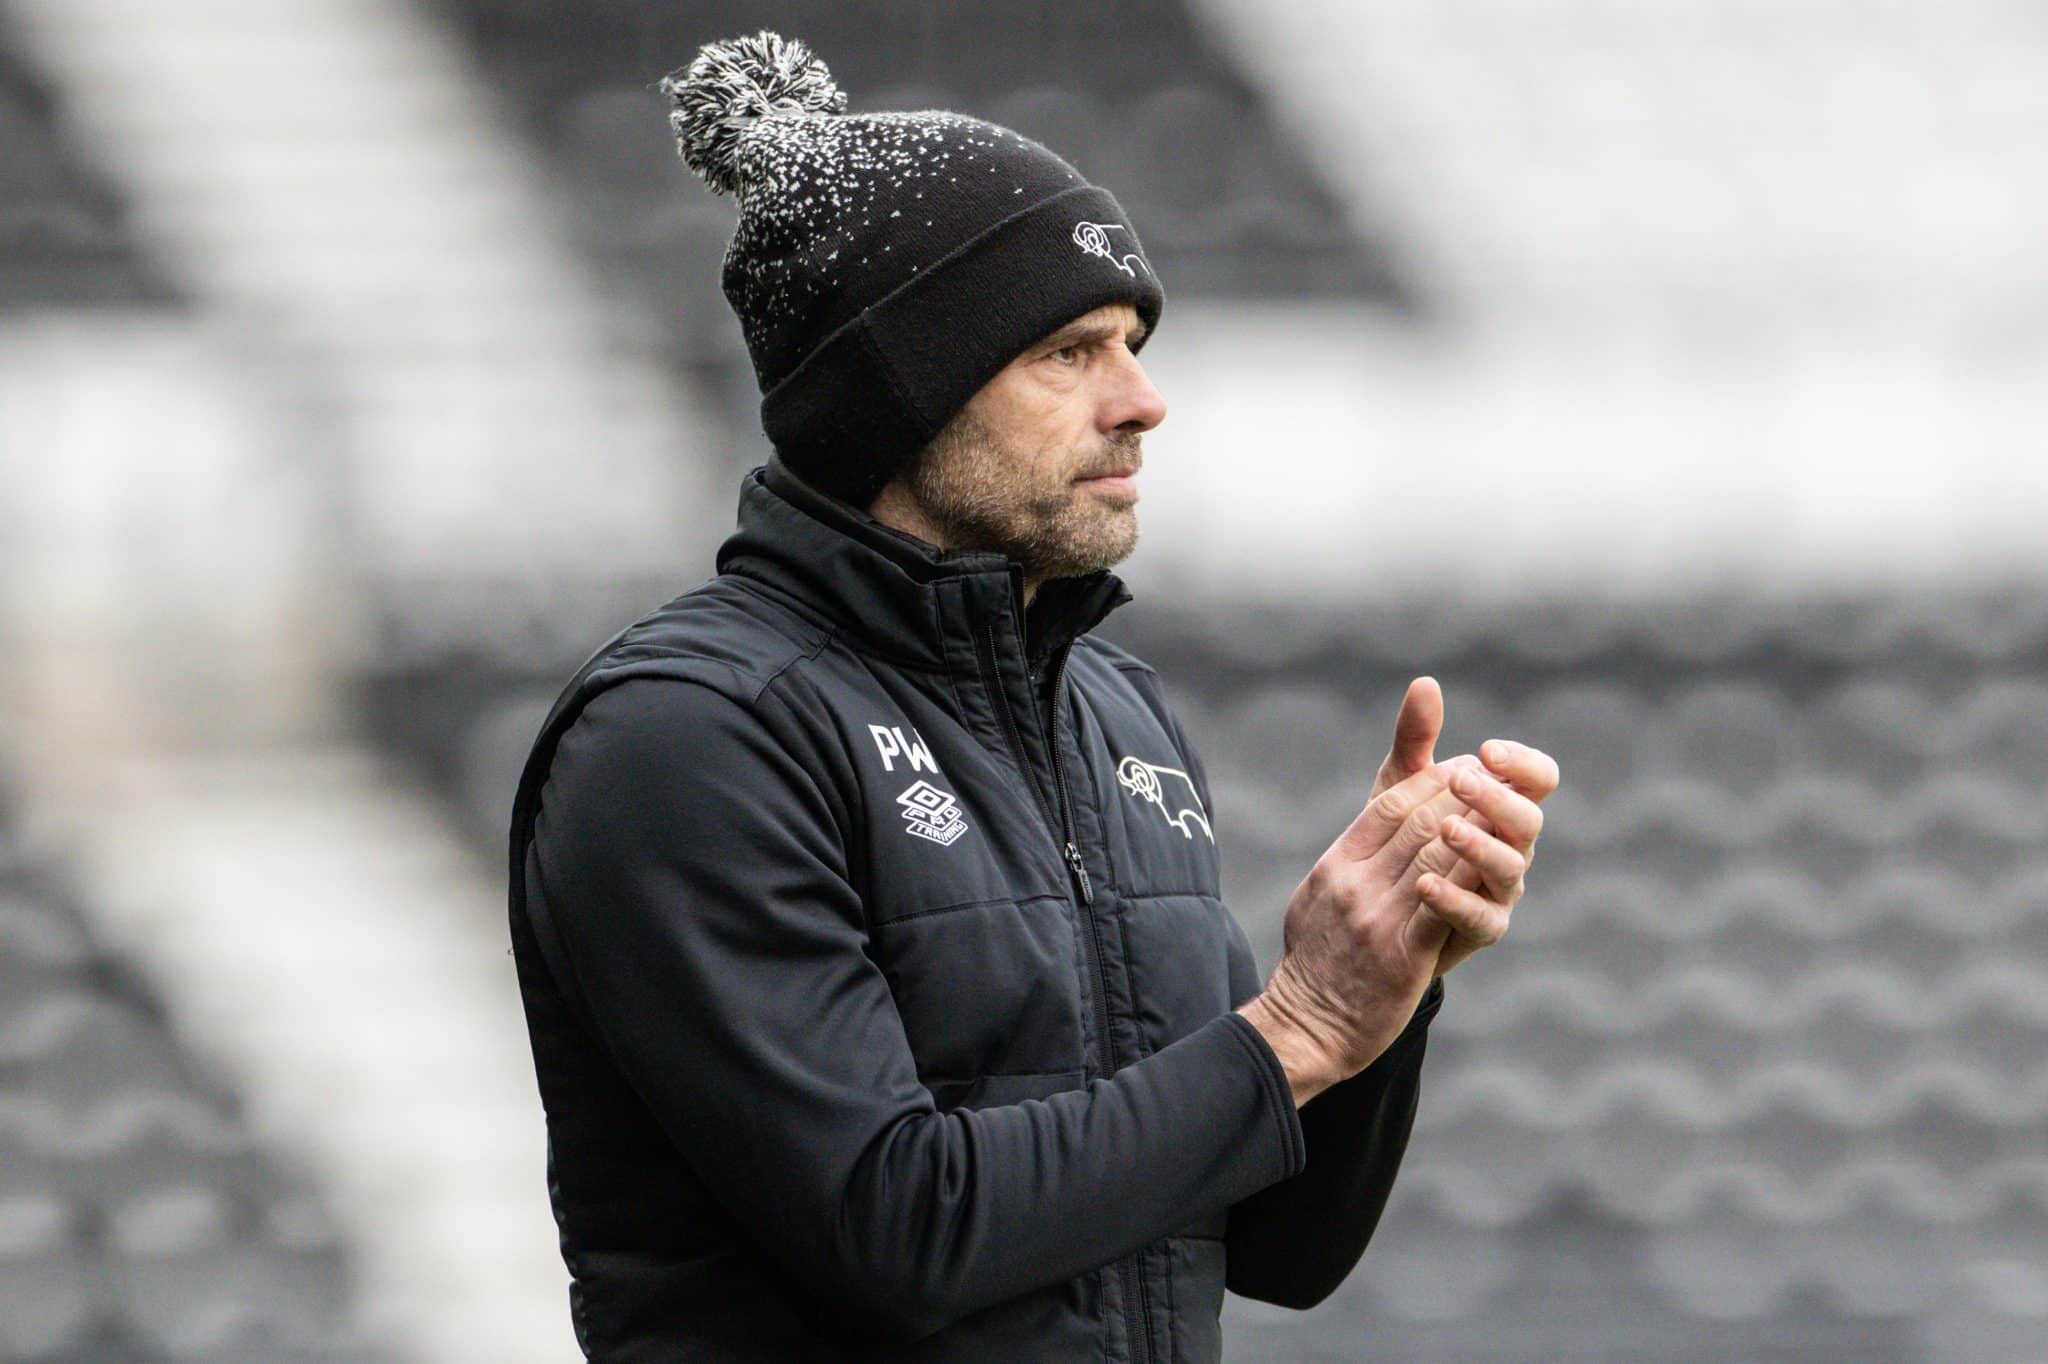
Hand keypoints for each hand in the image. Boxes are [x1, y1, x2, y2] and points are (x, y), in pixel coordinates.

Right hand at [1249, 749, 1491, 1091]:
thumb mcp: (1317, 895)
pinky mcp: (1402, 956)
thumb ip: (1350, 859)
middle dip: (1463, 797)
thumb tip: (1381, 829)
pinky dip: (1468, 882)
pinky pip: (1442, 908)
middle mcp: (1355, 885)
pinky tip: (1492, 869)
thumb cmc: (1316, 961)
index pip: (1388, 807)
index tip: (1461, 770)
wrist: (1305, 1025)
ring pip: (1436, 857)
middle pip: (1419, 824)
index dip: (1430, 782)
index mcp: (1337, 866)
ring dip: (1476, 831)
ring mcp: (1377, 918)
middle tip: (1495, 782)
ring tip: (1504, 816)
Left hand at [1374, 677, 1558, 978]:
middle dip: (1499, 797)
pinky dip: (1454, 899)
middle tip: (1462, 779)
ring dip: (1479, 844)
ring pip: (1510, 867)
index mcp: (1502, 807)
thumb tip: (1425, 682)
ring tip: (1445, 828)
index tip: (1488, 750)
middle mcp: (1510, 847)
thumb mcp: (1398, 786)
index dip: (1523, 764)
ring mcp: (1499, 891)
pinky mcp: (1480, 929)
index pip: (1539, 780)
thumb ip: (1415, 740)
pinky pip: (1479, 917)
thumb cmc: (1396, 840)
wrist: (1371, 914)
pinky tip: (1424, 884)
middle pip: (1529, 820)